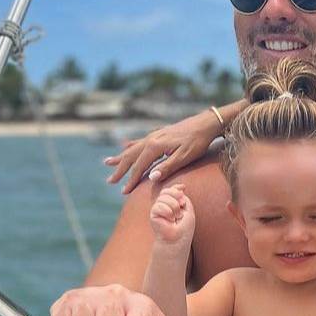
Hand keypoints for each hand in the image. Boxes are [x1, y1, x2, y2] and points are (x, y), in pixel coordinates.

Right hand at [104, 110, 223, 193]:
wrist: (207, 123)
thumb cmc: (198, 141)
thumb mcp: (184, 157)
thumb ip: (167, 167)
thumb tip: (151, 178)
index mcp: (155, 146)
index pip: (139, 167)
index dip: (131, 180)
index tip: (124, 192)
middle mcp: (151, 139)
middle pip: (131, 157)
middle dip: (120, 170)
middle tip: (110, 181)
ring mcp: (155, 135)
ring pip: (133, 148)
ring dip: (121, 157)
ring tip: (107, 162)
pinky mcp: (161, 133)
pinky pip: (140, 142)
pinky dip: (131, 146)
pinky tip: (126, 146)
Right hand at [149, 184, 195, 244]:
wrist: (178, 239)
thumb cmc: (184, 227)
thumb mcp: (188, 208)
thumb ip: (183, 197)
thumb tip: (181, 187)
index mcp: (172, 202)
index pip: (171, 189)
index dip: (176, 188)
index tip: (183, 190)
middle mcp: (163, 204)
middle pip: (166, 191)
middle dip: (176, 197)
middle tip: (180, 210)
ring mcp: (157, 209)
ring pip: (163, 197)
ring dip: (174, 207)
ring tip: (176, 217)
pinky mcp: (153, 215)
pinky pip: (158, 206)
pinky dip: (167, 212)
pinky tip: (169, 220)